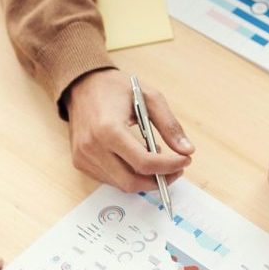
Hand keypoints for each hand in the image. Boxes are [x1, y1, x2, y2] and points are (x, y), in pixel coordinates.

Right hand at [66, 69, 194, 192]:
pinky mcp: (80, 162)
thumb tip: (187, 150)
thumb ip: (170, 125)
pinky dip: (130, 176)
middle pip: (132, 182)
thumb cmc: (116, 89)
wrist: (82, 85)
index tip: (185, 160)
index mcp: (108, 129)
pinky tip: (138, 159)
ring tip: (157, 159)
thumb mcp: (150, 98)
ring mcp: (83, 157)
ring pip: (122, 184)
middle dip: (159, 180)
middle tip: (176, 169)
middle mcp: (92, 146)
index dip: (169, 166)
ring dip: (145, 179)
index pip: (144, 163)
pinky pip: (111, 179)